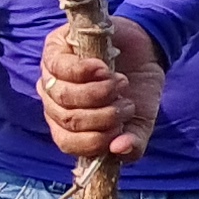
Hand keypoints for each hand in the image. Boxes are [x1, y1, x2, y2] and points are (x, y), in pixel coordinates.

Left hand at [41, 19, 164, 162]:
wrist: (147, 52)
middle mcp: (54, 102)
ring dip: (98, 93)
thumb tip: (117, 149)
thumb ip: (133, 145)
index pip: (67, 142)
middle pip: (68, 119)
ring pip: (63, 95)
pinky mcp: (54, 49)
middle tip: (127, 104)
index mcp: (70, 125)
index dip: (94, 141)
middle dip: (103, 116)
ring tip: (121, 83)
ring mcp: (50, 75)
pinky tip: (104, 69)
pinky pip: (60, 67)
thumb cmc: (138, 90)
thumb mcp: (140, 123)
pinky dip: (85, 71)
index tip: (119, 129)